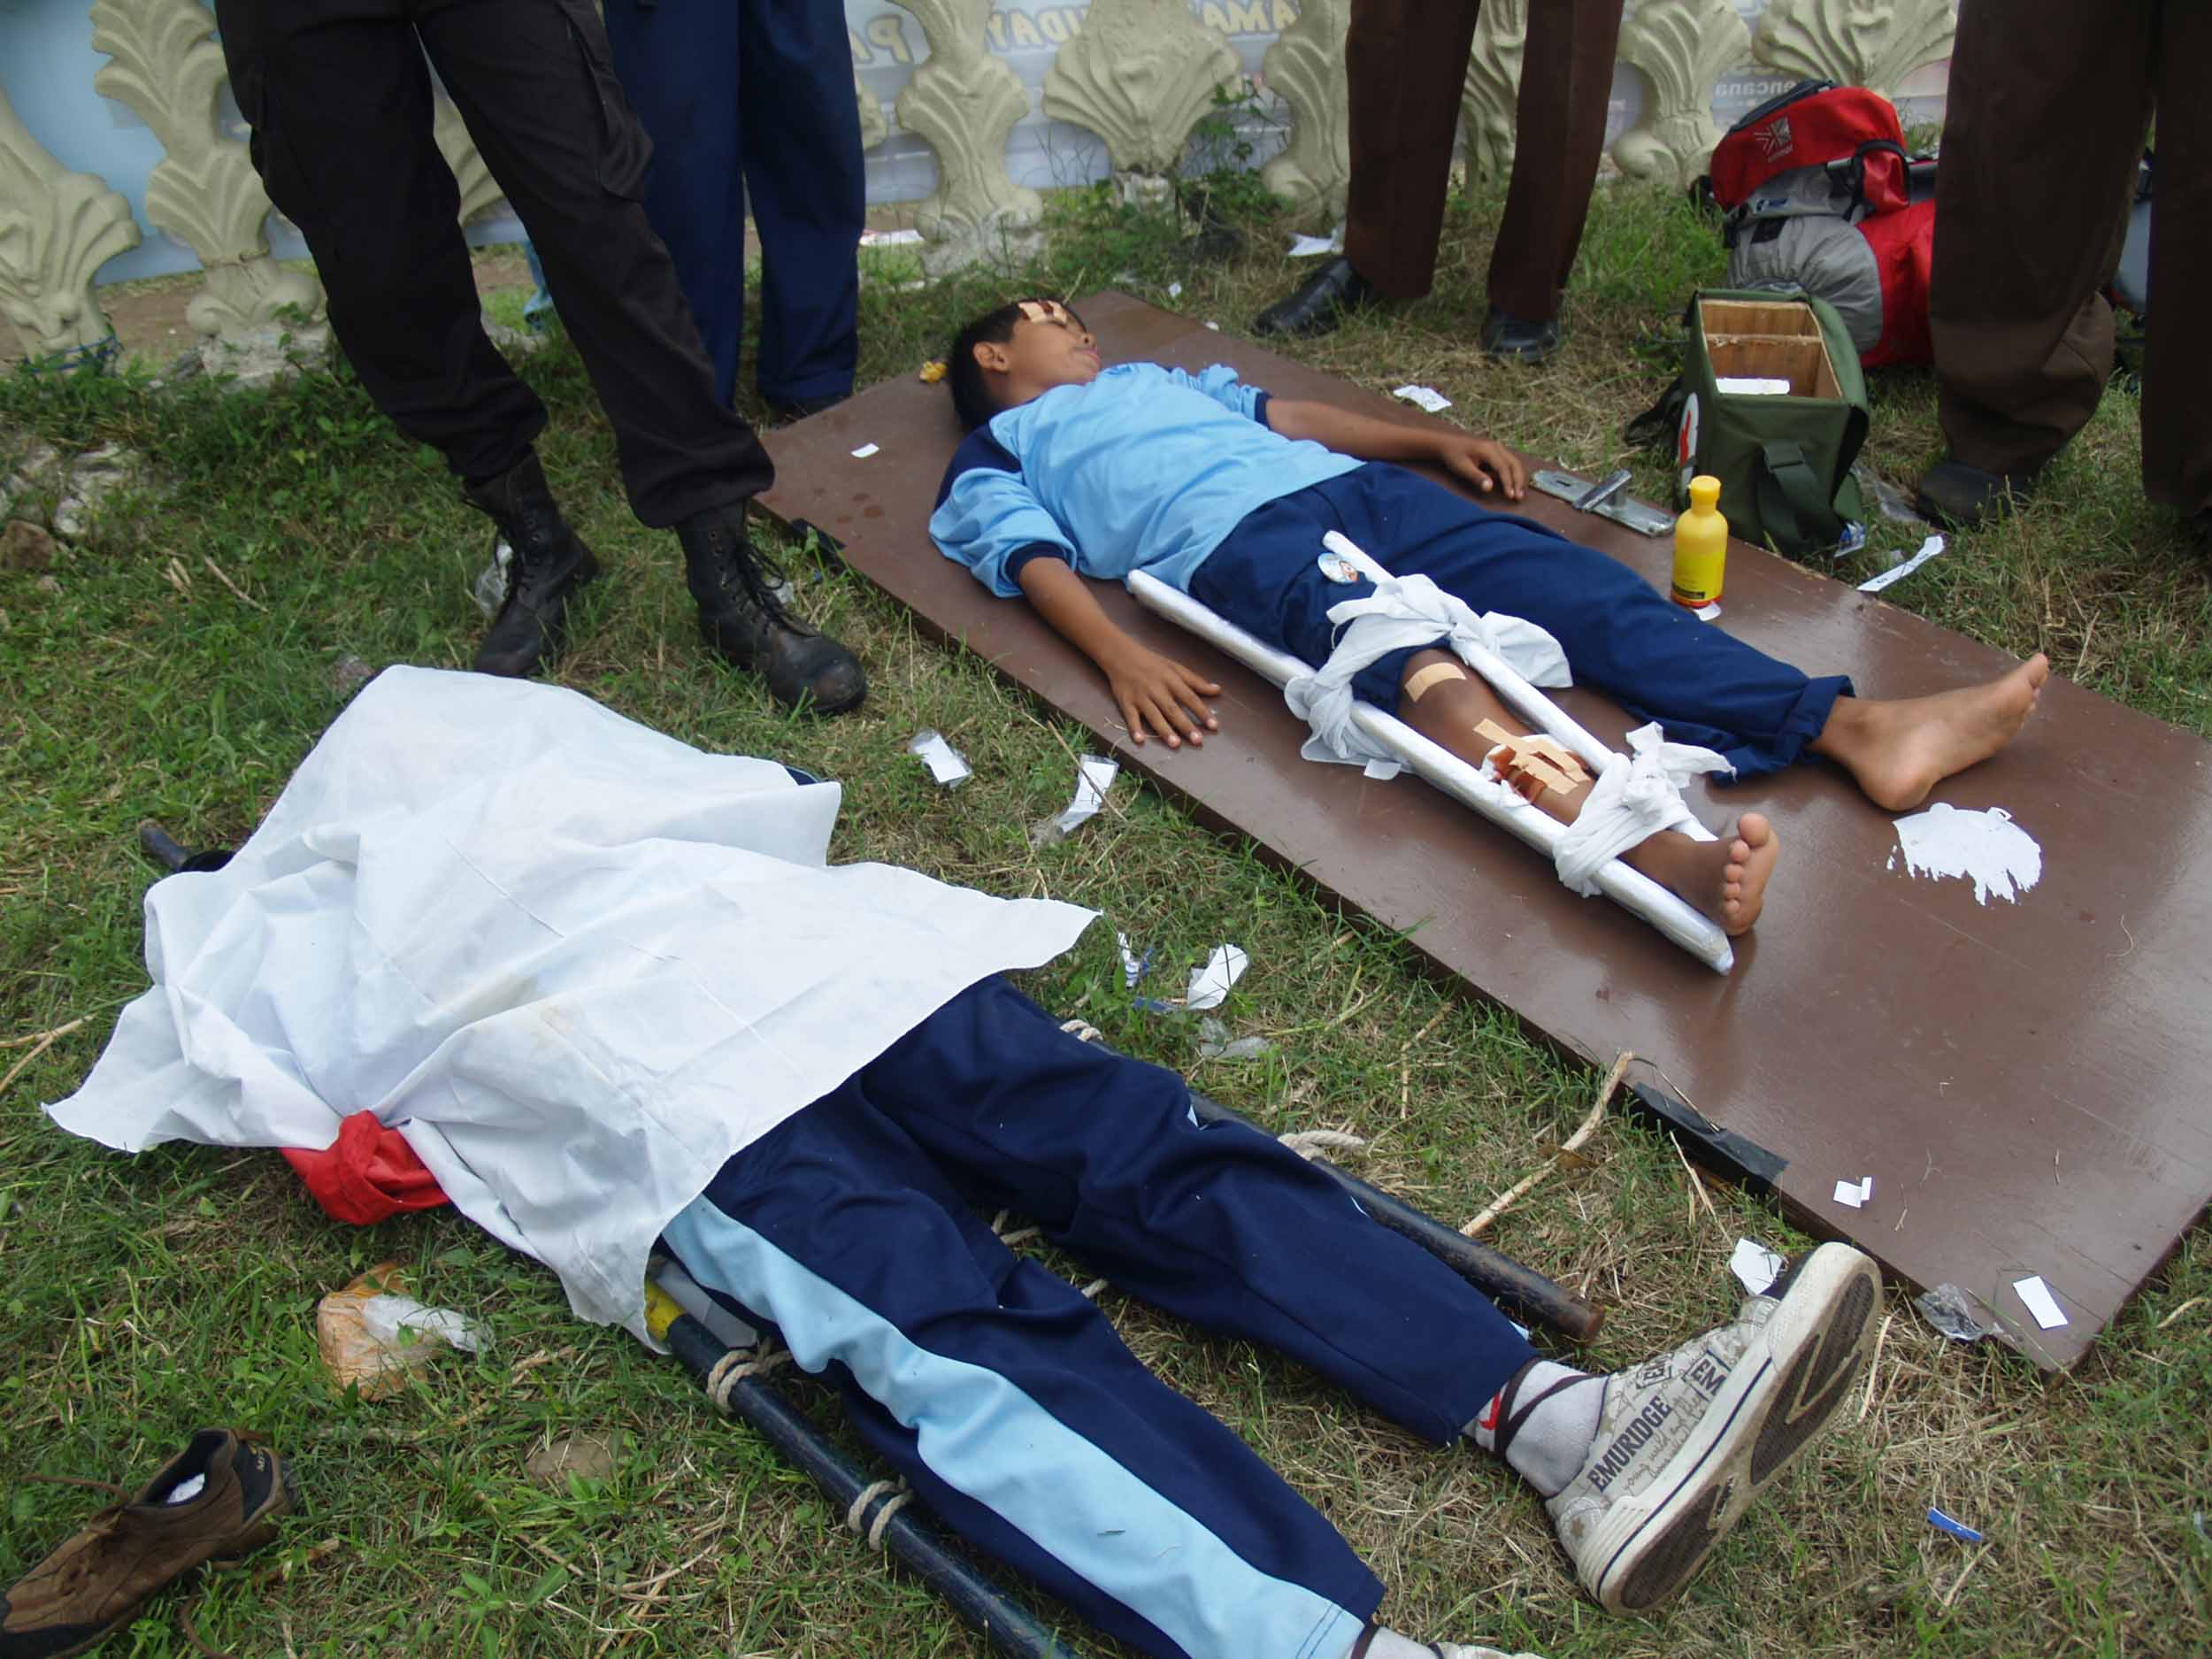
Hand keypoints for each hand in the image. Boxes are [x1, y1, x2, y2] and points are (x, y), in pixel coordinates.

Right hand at [1102, 645, 1221, 748]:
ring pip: (1154, 715)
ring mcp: (1140, 696)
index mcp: (1170, 679)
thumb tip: (1217, 690)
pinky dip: (1134, 728)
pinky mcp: (1125, 702)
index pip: (1190, 697)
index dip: (1202, 712)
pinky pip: (1130, 717)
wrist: (1121, 654)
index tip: (1214, 725)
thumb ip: (1195, 681)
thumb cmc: (1151, 662)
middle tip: (1197, 740)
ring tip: (1175, 744)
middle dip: (1186, 725)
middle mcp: (1156, 689)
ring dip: (1164, 730)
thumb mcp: (1175, 667)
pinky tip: (1140, 740)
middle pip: (1173, 709)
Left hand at [1436, 434, 1526, 501]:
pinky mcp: (1497, 451)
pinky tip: (1513, 485)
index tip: (1510, 496)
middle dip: (1518, 481)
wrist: (1447, 444)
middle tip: (1519, 497)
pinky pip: (1509, 462)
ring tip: (1519, 493)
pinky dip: (1513, 473)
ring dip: (1518, 478)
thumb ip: (1476, 477)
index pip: (1503, 467)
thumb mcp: (1462, 468)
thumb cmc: (1453, 456)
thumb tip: (1489, 487)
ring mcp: (1498, 447)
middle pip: (1514, 464)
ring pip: (1514, 462)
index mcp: (1488, 449)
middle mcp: (1496, 446)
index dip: (1508, 482)